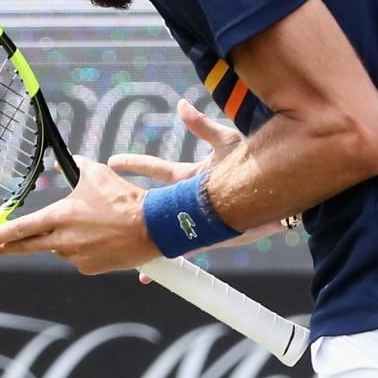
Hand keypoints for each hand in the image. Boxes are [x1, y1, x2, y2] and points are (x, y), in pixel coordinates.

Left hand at [0, 155, 158, 274]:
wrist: (152, 226)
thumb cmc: (124, 198)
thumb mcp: (97, 174)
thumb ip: (75, 168)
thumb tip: (63, 162)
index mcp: (62, 216)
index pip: (22, 229)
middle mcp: (64, 239)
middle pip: (26, 246)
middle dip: (3, 249)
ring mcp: (77, 256)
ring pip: (59, 248)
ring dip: (64, 240)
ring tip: (90, 227)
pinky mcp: (90, 267)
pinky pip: (78, 258)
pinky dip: (83, 249)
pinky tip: (100, 238)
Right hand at [108, 99, 243, 283]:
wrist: (274, 192)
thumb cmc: (253, 164)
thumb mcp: (226, 142)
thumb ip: (202, 126)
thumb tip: (181, 105)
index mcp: (190, 178)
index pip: (156, 170)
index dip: (134, 165)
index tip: (111, 162)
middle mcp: (187, 200)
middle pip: (150, 201)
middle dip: (126, 202)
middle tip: (102, 200)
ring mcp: (194, 219)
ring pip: (160, 228)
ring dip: (141, 234)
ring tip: (116, 240)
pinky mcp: (205, 237)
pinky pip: (180, 249)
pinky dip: (163, 259)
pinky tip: (147, 272)